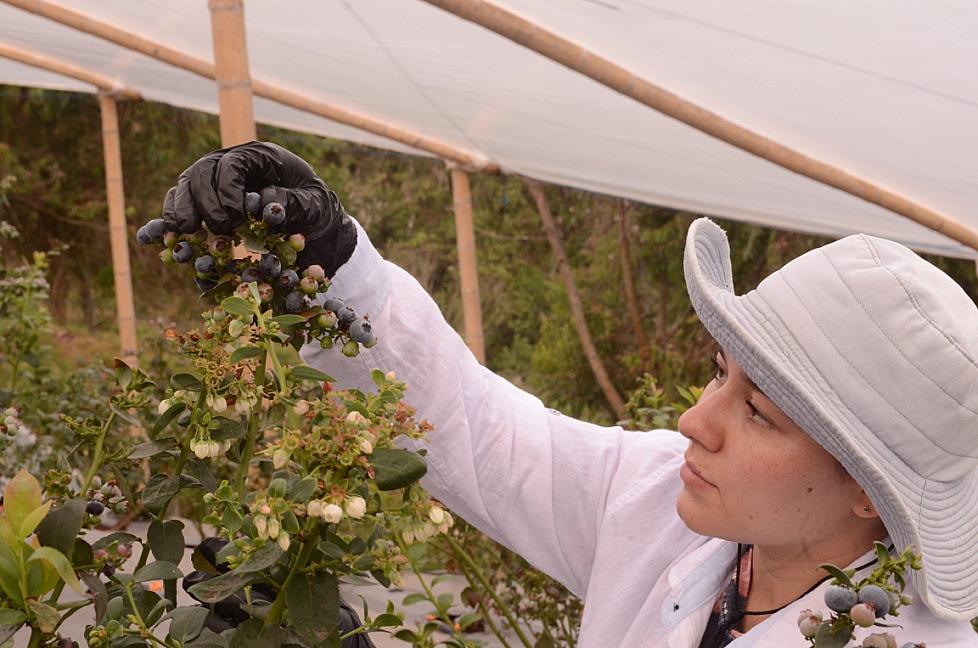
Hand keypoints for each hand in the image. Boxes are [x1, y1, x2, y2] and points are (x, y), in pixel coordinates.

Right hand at [161, 141, 355, 274]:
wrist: (313, 222)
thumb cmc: (316, 207)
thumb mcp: (317, 204)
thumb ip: (295, 203)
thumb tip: (266, 205)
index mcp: (260, 158)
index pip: (231, 164)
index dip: (227, 189)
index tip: (236, 218)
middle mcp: (232, 165)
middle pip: (201, 173)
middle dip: (203, 201)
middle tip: (218, 230)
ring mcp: (215, 184)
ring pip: (185, 187)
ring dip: (181, 209)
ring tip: (187, 233)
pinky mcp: (206, 204)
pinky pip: (180, 205)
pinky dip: (171, 218)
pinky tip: (164, 235)